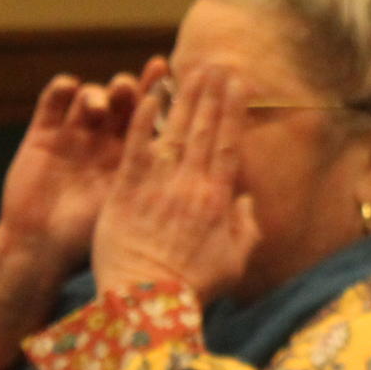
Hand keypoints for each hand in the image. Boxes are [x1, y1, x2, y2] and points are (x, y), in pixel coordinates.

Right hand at [0, 58, 163, 279]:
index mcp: (137, 159)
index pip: (156, 120)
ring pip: (92, 97)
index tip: (176, 81)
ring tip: (101, 103)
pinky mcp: (41, 135)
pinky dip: (61, 89)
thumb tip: (244, 199)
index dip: (165, 98)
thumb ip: (184, 200)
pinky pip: (52, 103)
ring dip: (99, 92)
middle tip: (131, 89)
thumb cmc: (98, 242)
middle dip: (130, 90)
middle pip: (124, 103)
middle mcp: (108, 142)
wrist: (45, 252)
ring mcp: (75, 136)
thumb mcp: (144, 217)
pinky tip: (69, 87)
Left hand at [91, 64, 259, 302]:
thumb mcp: (233, 262)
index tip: (238, 84)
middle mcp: (190, 184)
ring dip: (183, 97)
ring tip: (189, 69)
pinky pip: (134, 147)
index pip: (227, 145)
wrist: (145, 305)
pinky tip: (147, 94)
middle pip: (203, 129)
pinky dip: (141, 120)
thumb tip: (246, 200)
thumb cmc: (191, 290)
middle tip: (216, 64)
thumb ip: (244, 228)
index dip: (233, 111)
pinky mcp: (124, 191)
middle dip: (211, 94)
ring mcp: (156, 185)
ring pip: (172, 131)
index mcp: (218, 200)